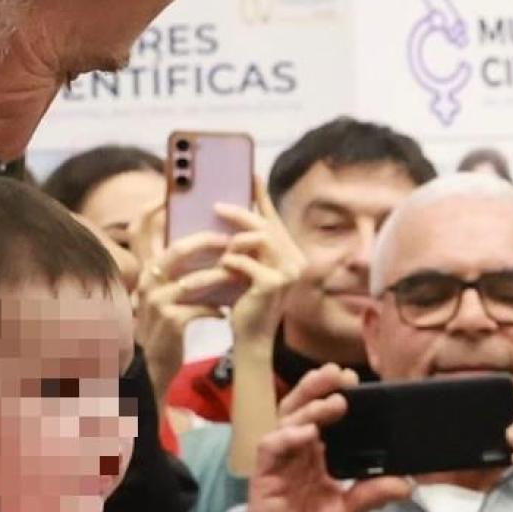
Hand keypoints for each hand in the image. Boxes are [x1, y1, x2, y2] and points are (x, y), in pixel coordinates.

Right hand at [129, 204, 239, 402]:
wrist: (152, 367)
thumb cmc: (164, 327)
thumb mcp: (164, 296)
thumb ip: (179, 273)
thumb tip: (211, 250)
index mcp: (147, 271)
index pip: (152, 234)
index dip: (166, 217)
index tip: (199, 215)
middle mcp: (148, 282)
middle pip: (179, 250)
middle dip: (208, 241)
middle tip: (232, 241)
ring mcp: (157, 301)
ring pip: (193, 280)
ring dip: (219, 276)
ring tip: (238, 274)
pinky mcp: (170, 321)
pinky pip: (200, 307)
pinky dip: (216, 308)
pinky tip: (225, 312)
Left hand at [219, 182, 304, 344]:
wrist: (250, 337)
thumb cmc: (245, 302)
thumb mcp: (246, 268)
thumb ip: (245, 245)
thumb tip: (227, 213)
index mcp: (290, 253)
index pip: (274, 218)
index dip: (262, 196)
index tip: (252, 174)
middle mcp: (295, 259)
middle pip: (265, 224)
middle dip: (240, 212)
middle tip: (216, 206)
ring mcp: (288, 272)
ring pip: (258, 238)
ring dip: (233, 240)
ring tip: (217, 249)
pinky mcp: (273, 283)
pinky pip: (245, 260)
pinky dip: (229, 261)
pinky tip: (219, 268)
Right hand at [244, 365, 410, 511]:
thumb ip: (372, 494)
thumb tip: (405, 484)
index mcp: (312, 454)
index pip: (320, 414)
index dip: (332, 394)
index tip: (355, 381)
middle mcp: (294, 452)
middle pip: (300, 407)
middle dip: (317, 387)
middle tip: (341, 374)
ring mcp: (278, 462)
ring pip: (286, 419)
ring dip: (310, 406)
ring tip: (335, 401)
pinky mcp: (264, 475)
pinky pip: (271, 446)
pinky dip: (289, 436)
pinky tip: (308, 432)